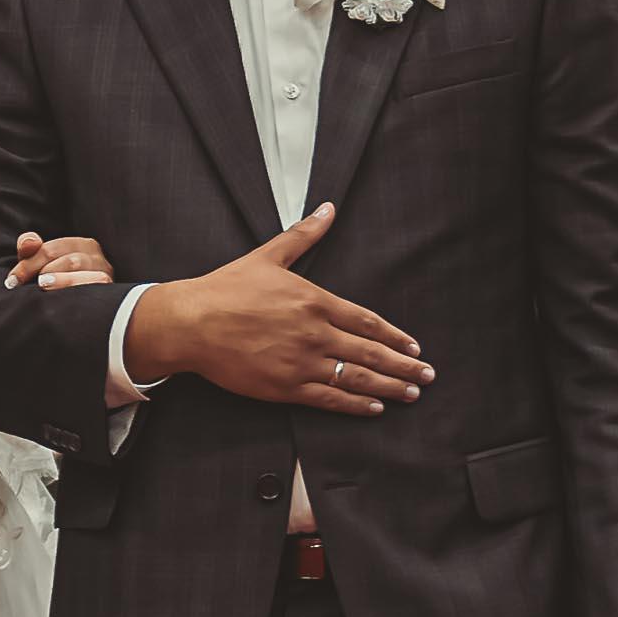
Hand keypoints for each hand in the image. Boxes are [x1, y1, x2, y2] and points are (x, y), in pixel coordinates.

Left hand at [10, 231, 116, 290]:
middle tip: (22, 287)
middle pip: (69, 260)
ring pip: (85, 272)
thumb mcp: (41, 268)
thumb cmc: (57, 288)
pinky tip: (64, 298)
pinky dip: (79, 287)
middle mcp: (98, 258)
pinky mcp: (112, 291)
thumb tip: (28, 241)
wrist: (83, 319)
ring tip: (43, 285)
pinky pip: (98, 285)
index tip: (11, 282)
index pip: (51, 249)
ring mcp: (107, 275)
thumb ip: (30, 252)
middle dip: (42, 270)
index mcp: (82, 246)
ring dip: (63, 279)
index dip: (28, 264)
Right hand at [121, 204, 433, 412]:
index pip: (366, 321)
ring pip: (356, 378)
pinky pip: (329, 399)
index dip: (395, 336)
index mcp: (314, 301)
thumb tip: (327, 208)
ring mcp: (301, 363)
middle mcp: (314, 333)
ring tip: (410, 393)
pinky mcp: (284, 387)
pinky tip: (374, 408)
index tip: (415, 346)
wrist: (190, 323)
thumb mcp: (267, 255)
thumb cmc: (225, 289)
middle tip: (426, 375)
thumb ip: (303, 235)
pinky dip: (355, 404)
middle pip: (370, 353)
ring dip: (389, 387)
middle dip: (403, 365)